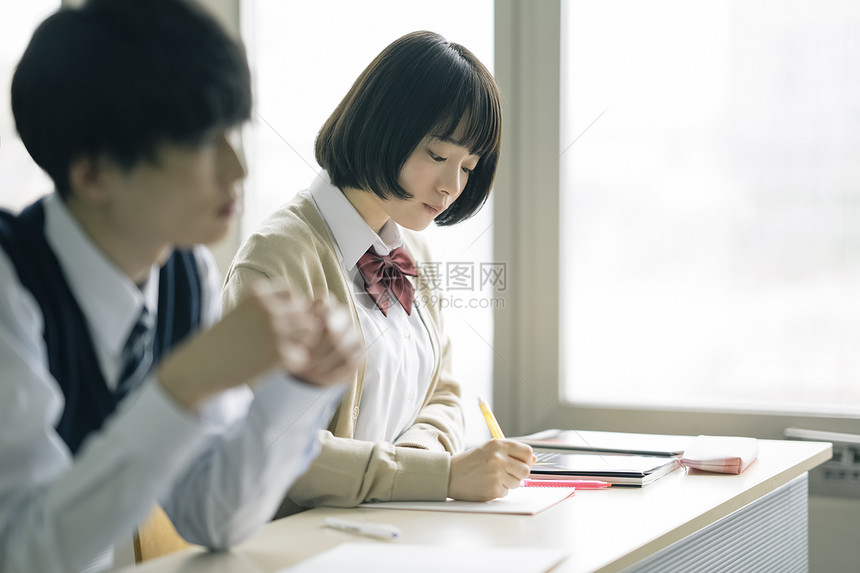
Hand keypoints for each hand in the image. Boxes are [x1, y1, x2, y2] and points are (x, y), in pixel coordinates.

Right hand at [157, 281, 349, 408]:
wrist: (199, 367)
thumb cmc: (222, 342)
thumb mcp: (242, 313)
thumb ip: (269, 307)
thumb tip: (310, 308)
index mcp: (258, 293)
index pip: (293, 294)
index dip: (292, 311)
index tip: (279, 326)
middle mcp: (268, 307)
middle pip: (306, 313)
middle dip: (300, 328)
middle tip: (283, 343)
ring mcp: (274, 330)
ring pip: (310, 331)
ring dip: (302, 343)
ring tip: (282, 353)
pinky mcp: (278, 354)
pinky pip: (302, 357)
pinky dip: (292, 364)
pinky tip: (273, 367)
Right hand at [447, 440, 533, 500]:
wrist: (448, 475)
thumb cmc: (470, 462)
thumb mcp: (488, 449)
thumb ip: (510, 452)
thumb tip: (533, 460)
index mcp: (498, 445)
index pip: (527, 452)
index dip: (526, 459)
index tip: (521, 462)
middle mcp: (498, 459)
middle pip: (525, 470)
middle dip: (519, 473)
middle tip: (506, 472)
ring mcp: (496, 475)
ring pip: (517, 483)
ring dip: (508, 482)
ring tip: (492, 477)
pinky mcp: (493, 490)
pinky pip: (506, 492)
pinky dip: (499, 490)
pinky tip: (486, 484)